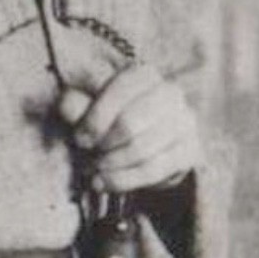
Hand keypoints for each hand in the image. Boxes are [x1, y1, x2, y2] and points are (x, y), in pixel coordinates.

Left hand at [58, 62, 200, 192]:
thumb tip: (67, 106)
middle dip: (103, 144)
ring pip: (141, 150)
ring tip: (94, 172)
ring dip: (111, 165)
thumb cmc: (113, 119)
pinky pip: (154, 170)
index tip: (80, 139)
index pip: (119, 91)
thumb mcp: (90, 108)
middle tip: (87, 156)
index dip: (95, 118)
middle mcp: (170, 93)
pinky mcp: (191, 150)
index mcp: (144, 74)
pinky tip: (105, 183)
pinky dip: (124, 180)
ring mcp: (185, 122)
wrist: (149, 143)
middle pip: (130, 124)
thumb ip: (76, 104)